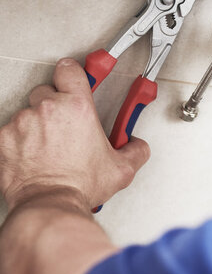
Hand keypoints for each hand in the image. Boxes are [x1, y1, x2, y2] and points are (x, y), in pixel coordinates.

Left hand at [0, 58, 149, 210]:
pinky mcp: (4, 139)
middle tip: (66, 124)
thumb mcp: (122, 168)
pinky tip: (33, 155)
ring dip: (38, 124)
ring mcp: (22, 122)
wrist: (50, 204)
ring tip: (50, 146)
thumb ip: (136, 150)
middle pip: (47, 91)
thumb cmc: (80, 185)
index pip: (69, 69)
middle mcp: (48, 109)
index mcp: (77, 107)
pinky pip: (11, 131)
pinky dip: (20, 140)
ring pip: (28, 112)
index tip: (75, 77)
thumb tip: (137, 145)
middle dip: (56, 104)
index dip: (72, 73)